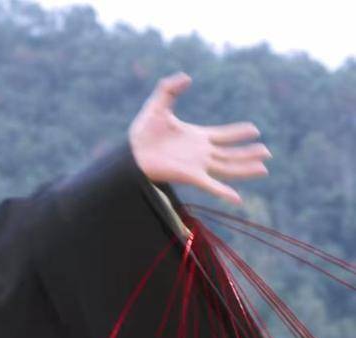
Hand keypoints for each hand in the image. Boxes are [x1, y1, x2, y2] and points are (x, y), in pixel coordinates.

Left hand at [129, 72, 271, 204]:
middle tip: (267, 152)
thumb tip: (186, 77)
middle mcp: (200, 152)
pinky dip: (224, 192)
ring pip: (227, 168)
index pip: (222, 135)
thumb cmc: (142, 132)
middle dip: (248, 153)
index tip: (254, 129)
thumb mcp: (158, 105)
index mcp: (196, 137)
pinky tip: (238, 200)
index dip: (238, 132)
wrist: (131, 153)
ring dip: (245, 168)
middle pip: (230, 154)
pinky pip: (211, 186)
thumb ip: (169, 88)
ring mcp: (197, 165)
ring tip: (264, 168)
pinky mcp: (190, 176)